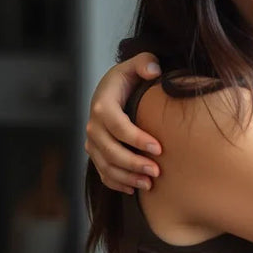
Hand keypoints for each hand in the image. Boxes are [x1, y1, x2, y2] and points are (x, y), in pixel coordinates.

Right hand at [84, 53, 162, 193]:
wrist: (112, 90)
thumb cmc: (129, 79)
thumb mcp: (137, 64)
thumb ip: (146, 62)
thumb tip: (153, 70)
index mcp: (103, 105)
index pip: (118, 126)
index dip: (137, 139)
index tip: (159, 148)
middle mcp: (94, 125)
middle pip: (110, 150)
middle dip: (133, 163)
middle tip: (157, 171)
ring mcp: (93, 142)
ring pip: (105, 165)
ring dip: (127, 177)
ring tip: (150, 184)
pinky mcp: (96, 152)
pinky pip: (103, 172)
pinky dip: (117, 183)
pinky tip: (135, 189)